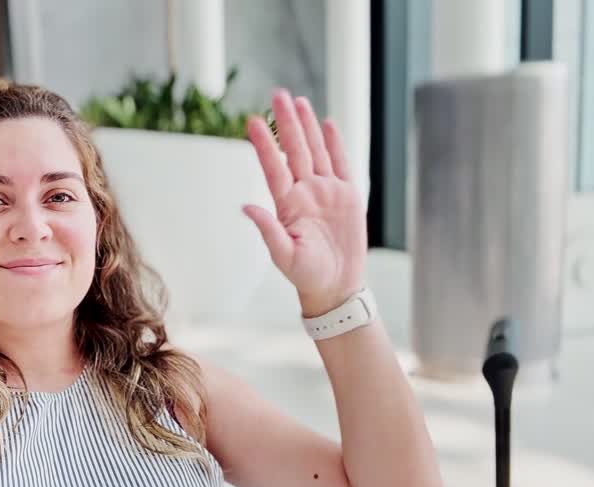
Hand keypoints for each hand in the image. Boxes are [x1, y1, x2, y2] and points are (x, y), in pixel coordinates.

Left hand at [243, 89, 367, 316]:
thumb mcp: (285, 256)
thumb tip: (246, 207)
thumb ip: (268, 230)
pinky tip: (327, 124)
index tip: (250, 121)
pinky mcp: (347, 196)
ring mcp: (326, 191)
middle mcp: (305, 192)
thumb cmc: (306, 275)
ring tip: (298, 101)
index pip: (274, 167)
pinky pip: (341, 163)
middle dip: (286, 122)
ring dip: (307, 126)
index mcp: (287, 205)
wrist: (335, 286)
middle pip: (295, 150)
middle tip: (277, 94)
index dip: (263, 144)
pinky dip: (335, 144)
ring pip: (316, 151)